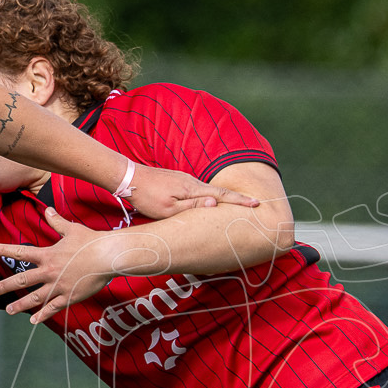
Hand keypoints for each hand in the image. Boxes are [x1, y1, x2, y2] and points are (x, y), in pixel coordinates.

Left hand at [0, 208, 119, 323]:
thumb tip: (47, 210)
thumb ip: (57, 222)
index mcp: (48, 255)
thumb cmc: (91, 241)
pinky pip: (53, 308)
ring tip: (8, 309)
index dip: (4, 250)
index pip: (21, 252)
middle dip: (4, 286)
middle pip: (22, 280)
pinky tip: (33, 320)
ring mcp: (59, 286)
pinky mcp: (70, 296)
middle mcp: (49, 272)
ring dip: (19, 304)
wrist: (108, 256)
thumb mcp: (72, 229)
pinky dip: (43, 315)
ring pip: (34, 298)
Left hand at [124, 163, 260, 219]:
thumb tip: (215, 202)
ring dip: (226, 198)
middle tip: (255, 205)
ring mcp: (187, 180)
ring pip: (210, 191)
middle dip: (238, 199)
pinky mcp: (180, 181)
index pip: (222, 195)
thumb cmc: (148, 197)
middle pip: (220, 192)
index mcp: (192, 190)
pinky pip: (201, 191)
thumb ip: (192, 207)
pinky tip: (214, 203)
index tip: (256, 204)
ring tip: (240, 206)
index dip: (240, 201)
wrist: (131, 178)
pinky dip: (212, 196)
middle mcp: (193, 182)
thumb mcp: (168, 208)